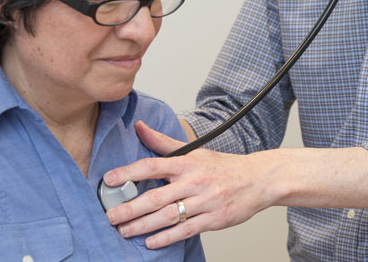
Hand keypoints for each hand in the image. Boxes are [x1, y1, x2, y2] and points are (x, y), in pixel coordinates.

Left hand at [103, 121, 276, 248]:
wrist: (258, 180)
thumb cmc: (223, 167)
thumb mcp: (194, 151)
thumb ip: (163, 142)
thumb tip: (139, 127)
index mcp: (187, 163)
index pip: (152, 165)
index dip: (128, 172)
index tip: (108, 180)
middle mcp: (194, 181)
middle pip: (156, 196)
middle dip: (130, 208)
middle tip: (111, 215)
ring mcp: (205, 201)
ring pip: (168, 216)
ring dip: (143, 225)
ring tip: (124, 231)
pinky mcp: (214, 219)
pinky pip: (186, 230)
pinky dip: (166, 237)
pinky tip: (151, 241)